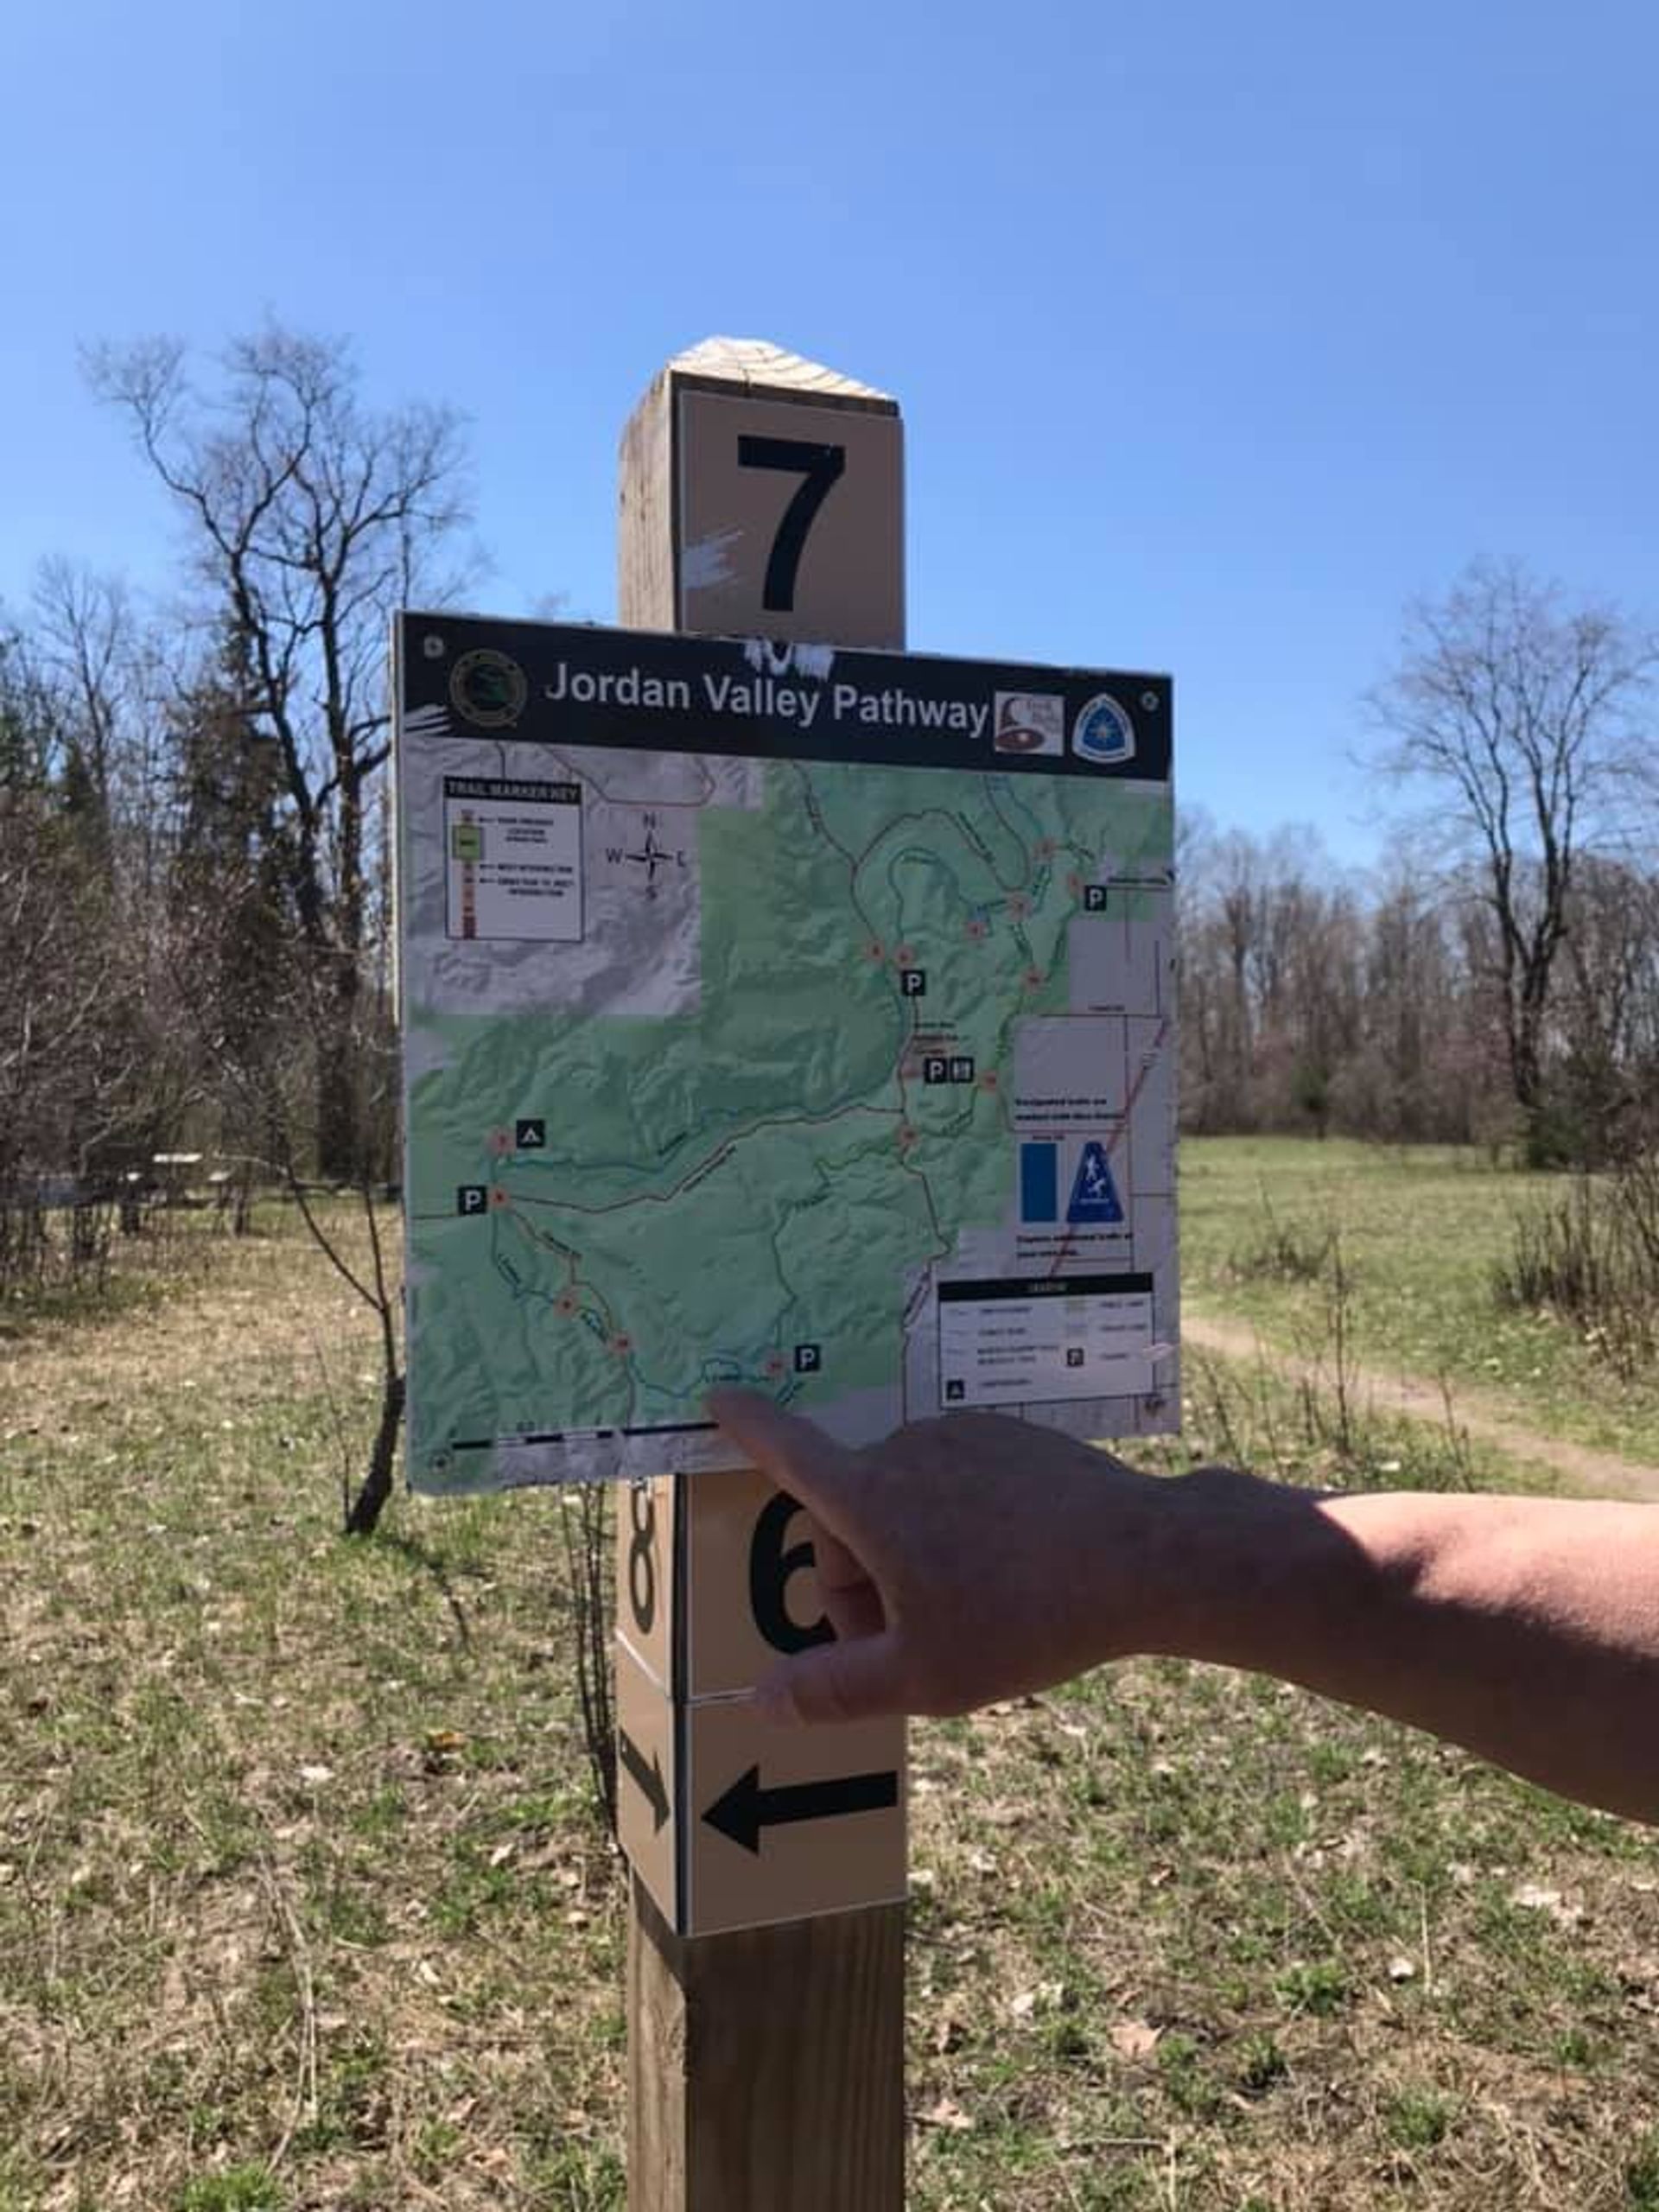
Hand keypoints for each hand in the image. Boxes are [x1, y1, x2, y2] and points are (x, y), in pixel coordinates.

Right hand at [706, 1390, 1193, 1724]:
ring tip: (970, 1615)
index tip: (718, 1394)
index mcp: (871, 1497)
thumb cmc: (1023, 1619)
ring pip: (906, 1500)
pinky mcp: (1012, 1436)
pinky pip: (959, 1481)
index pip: (788, 1451)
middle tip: (907, 1646)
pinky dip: (961, 1524)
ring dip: (910, 1553)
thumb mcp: (922, 1676)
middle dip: (859, 1577)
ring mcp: (964, 1436)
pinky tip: (1010, 1573)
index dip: (748, 1427)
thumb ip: (833, 1688)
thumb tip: (759, 1699)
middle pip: (850, 1514)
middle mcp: (908, 1449)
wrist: (1144, 1559)